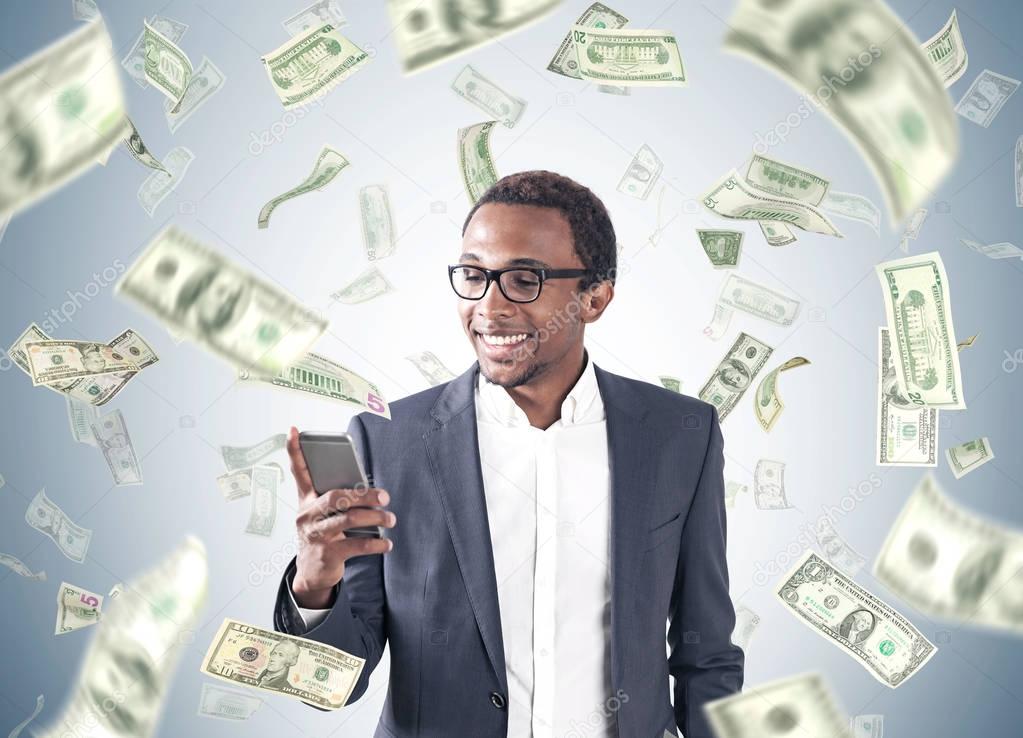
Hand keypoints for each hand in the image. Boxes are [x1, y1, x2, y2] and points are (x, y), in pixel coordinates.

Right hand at [287, 426, 395, 607]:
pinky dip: (376, 544)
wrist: (311, 574)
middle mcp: (307, 515)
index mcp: (306, 501)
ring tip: (391, 519)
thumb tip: (369, 489)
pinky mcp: (327, 555)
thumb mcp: (322, 516)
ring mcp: (315, 535)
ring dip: (375, 518)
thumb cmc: (323, 536)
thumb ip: (337, 500)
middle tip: (386, 496)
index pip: (298, 472)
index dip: (294, 451)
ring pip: (349, 519)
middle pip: (336, 497)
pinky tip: (387, 543)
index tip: (294, 429)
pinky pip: (357, 545)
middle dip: (364, 494)